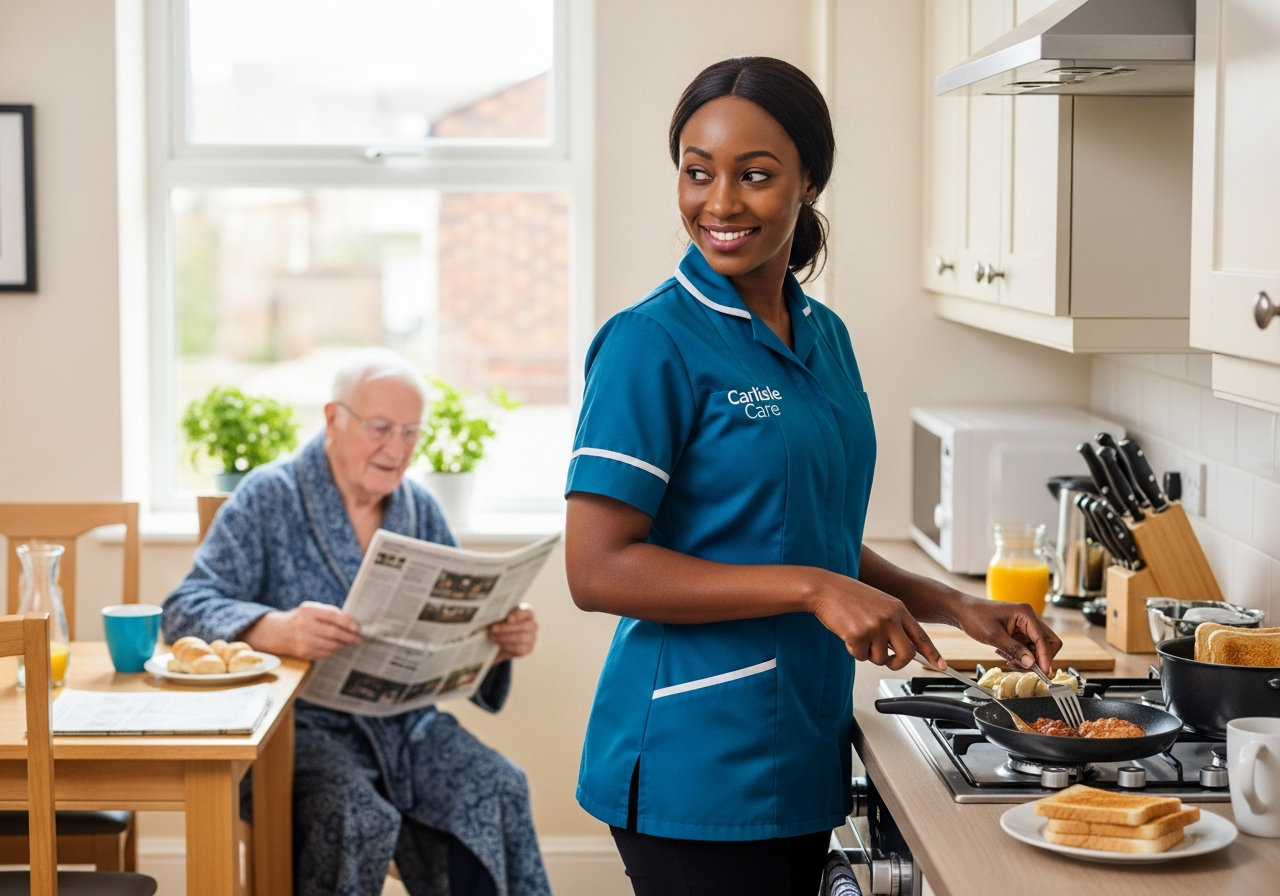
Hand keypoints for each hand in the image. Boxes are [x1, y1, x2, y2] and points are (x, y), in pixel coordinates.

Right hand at [243, 601, 361, 659]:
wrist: (278, 632)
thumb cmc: (302, 619)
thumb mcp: (312, 609)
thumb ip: (330, 613)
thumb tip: (352, 623)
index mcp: (307, 610)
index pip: (332, 616)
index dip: (347, 622)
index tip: (357, 627)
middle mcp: (303, 625)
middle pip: (332, 633)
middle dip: (349, 637)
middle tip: (358, 638)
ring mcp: (302, 641)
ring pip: (330, 645)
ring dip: (344, 645)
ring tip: (350, 642)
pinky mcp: (303, 653)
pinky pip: (324, 653)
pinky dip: (334, 650)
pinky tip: (339, 647)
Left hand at [487, 603, 537, 663]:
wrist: (501, 641)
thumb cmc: (501, 624)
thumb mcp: (500, 617)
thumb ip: (499, 614)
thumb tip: (490, 615)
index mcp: (528, 613)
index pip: (527, 611)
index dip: (518, 614)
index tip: (508, 618)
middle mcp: (533, 624)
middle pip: (523, 626)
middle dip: (506, 627)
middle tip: (492, 629)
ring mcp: (532, 637)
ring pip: (521, 638)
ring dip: (503, 637)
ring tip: (491, 636)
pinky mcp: (529, 648)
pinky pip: (519, 648)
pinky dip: (507, 646)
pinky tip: (498, 644)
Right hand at [809, 572, 943, 671]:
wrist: (825, 588)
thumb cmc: (849, 596)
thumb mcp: (879, 604)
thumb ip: (894, 622)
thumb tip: (904, 647)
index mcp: (898, 609)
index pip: (921, 636)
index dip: (932, 653)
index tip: (941, 666)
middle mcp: (890, 618)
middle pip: (906, 654)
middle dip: (896, 663)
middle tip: (888, 661)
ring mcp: (875, 627)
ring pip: (880, 659)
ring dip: (868, 653)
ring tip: (858, 634)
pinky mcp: (859, 635)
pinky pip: (860, 657)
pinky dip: (853, 650)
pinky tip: (847, 633)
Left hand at [953, 596, 1062, 674]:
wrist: (962, 611)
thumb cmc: (975, 616)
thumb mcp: (993, 636)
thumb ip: (1014, 649)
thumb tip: (1031, 663)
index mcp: (1025, 614)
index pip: (1044, 639)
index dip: (1045, 658)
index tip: (1044, 672)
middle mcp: (1028, 619)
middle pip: (1048, 643)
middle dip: (1040, 658)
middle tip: (1026, 668)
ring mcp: (1024, 626)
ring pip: (1038, 648)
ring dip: (1028, 659)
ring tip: (1010, 662)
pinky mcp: (1018, 633)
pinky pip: (1027, 648)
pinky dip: (1021, 656)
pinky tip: (1008, 657)